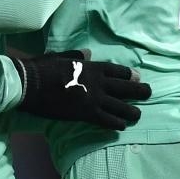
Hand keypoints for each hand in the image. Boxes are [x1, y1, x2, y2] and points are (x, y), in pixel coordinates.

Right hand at [9, 50, 151, 129]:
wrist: (31, 84)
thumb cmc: (43, 67)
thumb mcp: (61, 56)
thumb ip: (77, 55)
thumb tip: (88, 53)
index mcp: (91, 67)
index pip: (117, 70)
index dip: (130, 74)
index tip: (137, 77)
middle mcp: (97, 82)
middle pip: (126, 87)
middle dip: (140, 91)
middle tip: (148, 93)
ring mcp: (93, 99)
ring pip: (121, 107)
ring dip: (131, 111)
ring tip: (137, 114)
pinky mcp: (86, 114)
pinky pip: (108, 120)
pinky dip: (116, 123)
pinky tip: (121, 125)